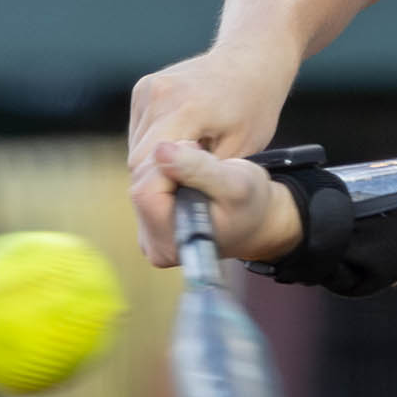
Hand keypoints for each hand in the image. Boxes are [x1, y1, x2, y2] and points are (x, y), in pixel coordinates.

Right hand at [127, 46, 296, 262]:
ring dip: (157, 163)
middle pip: (138, 160)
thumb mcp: (241, 149)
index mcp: (185, 108)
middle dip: (160, 181)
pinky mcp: (142, 88)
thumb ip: (204, 175)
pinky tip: (185, 141)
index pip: (148, 166)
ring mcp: (147, 88)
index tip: (181, 204)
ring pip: (136, 148)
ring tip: (193, 160)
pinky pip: (139, 132)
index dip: (161, 193)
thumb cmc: (255, 105)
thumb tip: (175, 206)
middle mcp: (158, 94)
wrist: (251, 57)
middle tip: (189, 189)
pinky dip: (156, 145)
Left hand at [130, 140, 301, 268]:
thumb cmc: (250, 204)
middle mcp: (153, 245)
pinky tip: (189, 180)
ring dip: (168, 165)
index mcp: (173, 243)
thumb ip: (199, 169)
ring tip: (200, 173)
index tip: (199, 160)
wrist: (255, 219)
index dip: (170, 167)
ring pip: (141, 179)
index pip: (147, 192)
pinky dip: (165, 172)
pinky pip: (145, 182)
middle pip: (141, 184)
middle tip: (204, 164)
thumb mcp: (235, 183)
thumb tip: (160, 151)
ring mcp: (148, 235)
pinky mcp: (147, 222)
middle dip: (169, 164)